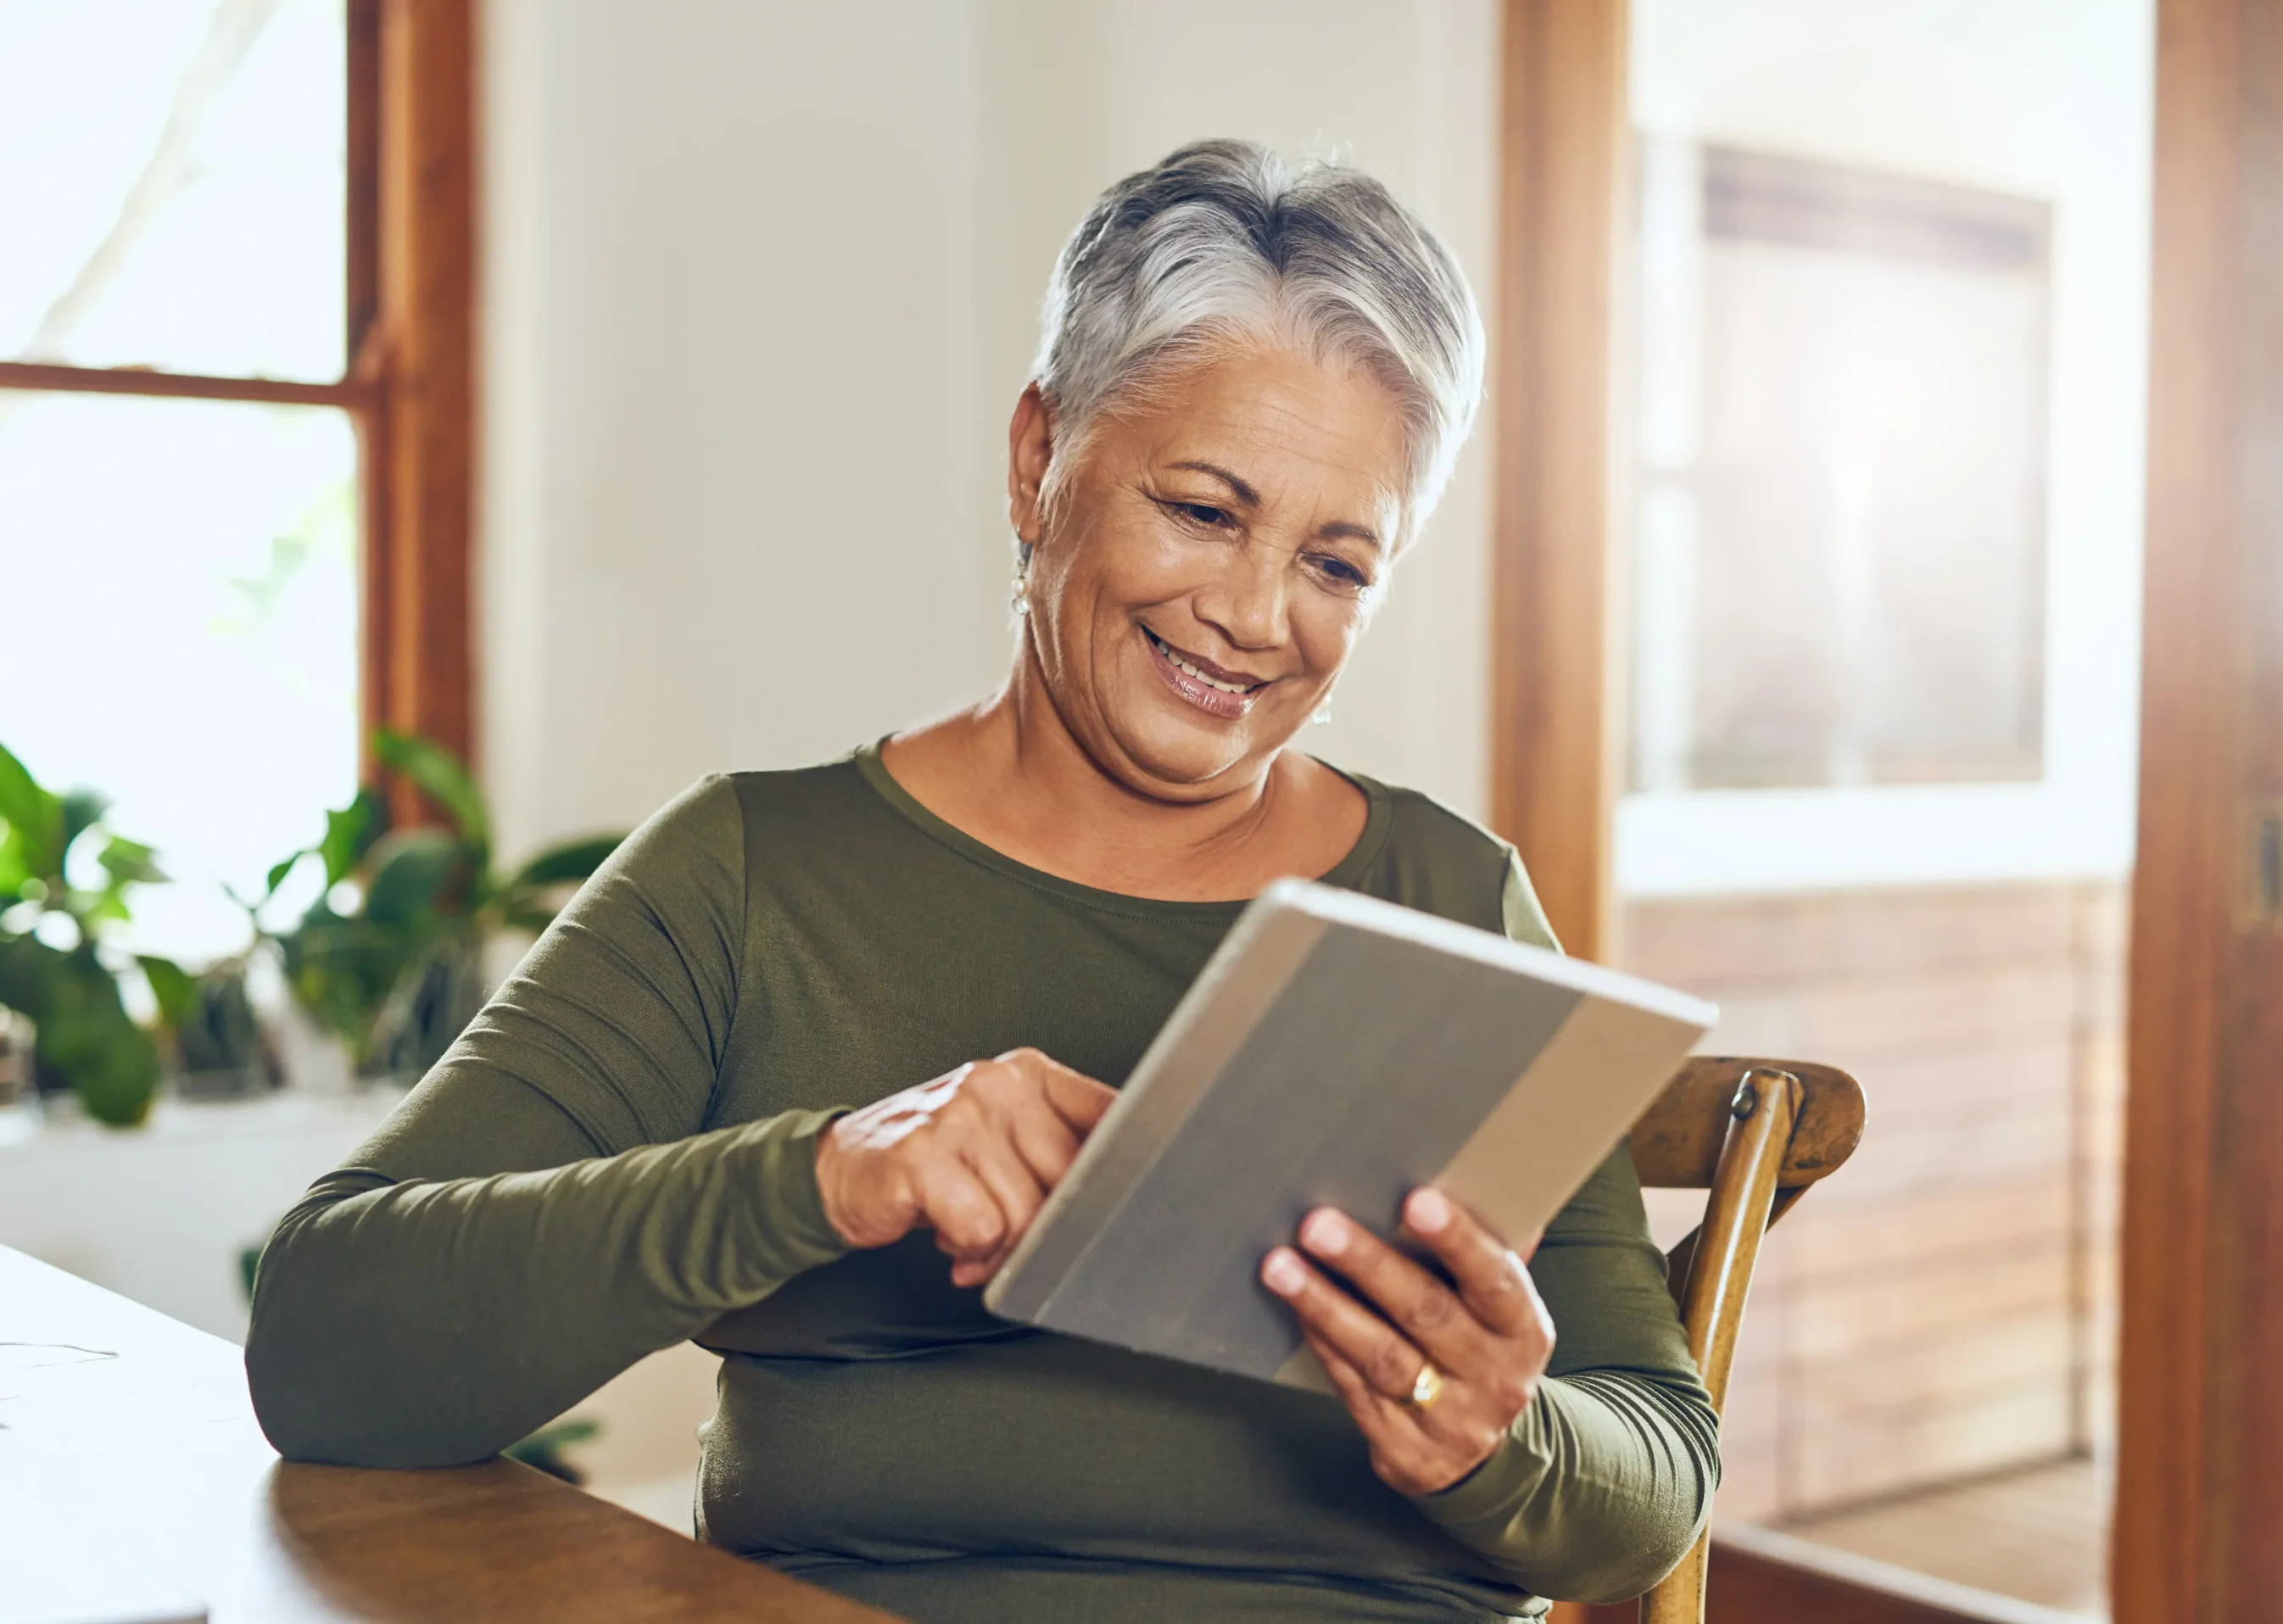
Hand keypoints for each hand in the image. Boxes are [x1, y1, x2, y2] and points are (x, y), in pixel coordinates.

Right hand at [815, 1048, 1116, 1287]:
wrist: (840, 1167)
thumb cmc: (937, 1159)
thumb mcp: (1005, 1135)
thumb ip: (1062, 1149)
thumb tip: (1133, 1192)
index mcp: (1029, 1073)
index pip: (1111, 1116)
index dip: (1127, 1170)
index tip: (1128, 1207)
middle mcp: (996, 1084)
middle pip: (1071, 1178)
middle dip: (1052, 1231)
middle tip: (1021, 1245)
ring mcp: (958, 1116)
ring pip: (1027, 1213)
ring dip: (1004, 1249)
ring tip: (974, 1239)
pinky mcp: (922, 1155)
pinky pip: (982, 1228)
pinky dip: (970, 1251)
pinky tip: (950, 1242)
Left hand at [1260, 1188, 1554, 1493]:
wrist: (1484, 1452)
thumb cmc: (1480, 1345)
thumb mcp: (1500, 1309)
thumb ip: (1487, 1251)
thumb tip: (1473, 1175)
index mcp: (1525, 1330)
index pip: (1496, 1281)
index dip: (1458, 1241)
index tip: (1415, 1200)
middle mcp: (1496, 1378)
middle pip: (1427, 1314)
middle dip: (1369, 1265)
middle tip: (1317, 1224)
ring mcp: (1452, 1422)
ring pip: (1382, 1357)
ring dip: (1326, 1306)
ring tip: (1280, 1266)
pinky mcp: (1407, 1453)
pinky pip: (1355, 1390)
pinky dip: (1323, 1344)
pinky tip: (1295, 1308)